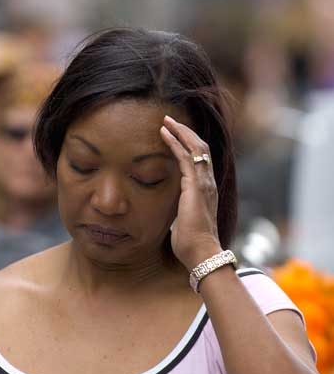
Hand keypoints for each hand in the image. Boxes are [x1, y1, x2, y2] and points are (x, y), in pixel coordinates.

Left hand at [160, 115, 220, 270]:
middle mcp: (209, 182)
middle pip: (201, 147)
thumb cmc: (192, 243)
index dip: (189, 145)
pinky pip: (185, 156)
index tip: (175, 135)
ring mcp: (204, 182)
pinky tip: (164, 133)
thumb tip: (173, 212)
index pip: (201, 160)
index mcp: (206, 190)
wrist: (201, 253)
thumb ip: (181, 211)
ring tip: (166, 121)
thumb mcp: (185, 221)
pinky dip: (175, 142)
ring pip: (195, 147)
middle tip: (170, 120)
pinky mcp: (195, 185)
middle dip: (185, 132)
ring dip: (180, 131)